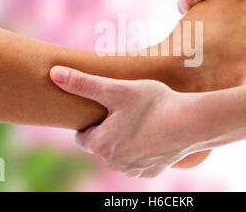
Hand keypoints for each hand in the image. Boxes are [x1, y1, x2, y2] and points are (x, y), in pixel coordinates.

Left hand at [49, 66, 203, 177]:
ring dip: (125, 140)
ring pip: (120, 153)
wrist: (192, 122)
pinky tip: (153, 133)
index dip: (92, 121)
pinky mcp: (152, 171)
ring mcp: (134, 171)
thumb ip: (83, 83)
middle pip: (102, 145)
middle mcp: (114, 164)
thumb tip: (53, 73)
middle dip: (109, 130)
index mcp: (101, 145)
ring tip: (140, 120)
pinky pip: (138, 161)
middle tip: (125, 110)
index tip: (105, 109)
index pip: (82, 136)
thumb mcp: (116, 89)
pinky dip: (142, 149)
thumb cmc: (154, 104)